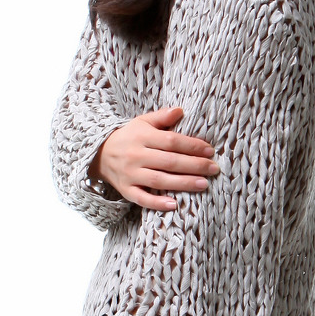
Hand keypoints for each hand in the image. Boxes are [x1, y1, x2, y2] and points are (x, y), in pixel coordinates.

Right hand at [88, 107, 219, 210]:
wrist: (100, 153)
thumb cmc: (129, 136)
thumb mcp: (142, 122)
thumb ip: (162, 117)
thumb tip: (181, 110)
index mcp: (142, 136)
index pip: (172, 141)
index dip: (192, 146)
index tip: (210, 151)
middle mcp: (136, 155)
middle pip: (169, 162)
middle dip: (194, 165)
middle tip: (214, 168)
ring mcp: (130, 174)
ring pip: (159, 181)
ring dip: (183, 183)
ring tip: (204, 184)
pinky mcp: (126, 190)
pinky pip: (142, 199)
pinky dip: (157, 203)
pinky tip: (174, 205)